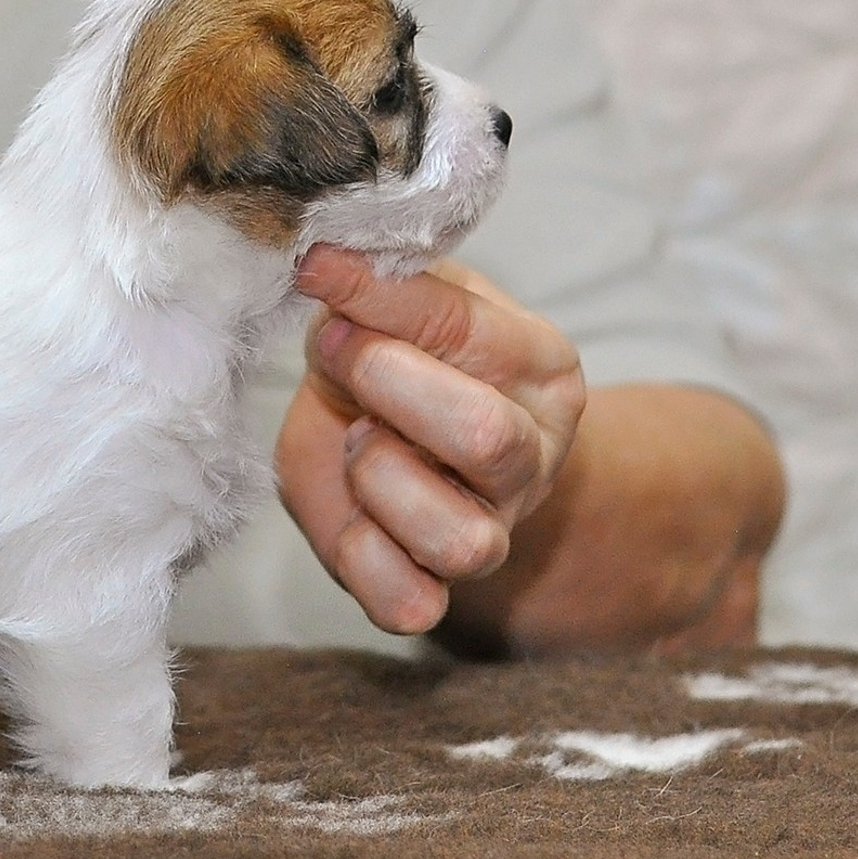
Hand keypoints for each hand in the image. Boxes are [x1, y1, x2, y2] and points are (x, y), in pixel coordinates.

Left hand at [277, 246, 586, 634]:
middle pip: (483, 437)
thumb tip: (322, 255)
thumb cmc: (394, 360)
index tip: (317, 269)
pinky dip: (362, 560)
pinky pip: (407, 603)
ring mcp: (490, 531)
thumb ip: (373, 288)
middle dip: (385, 386)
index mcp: (540, 368)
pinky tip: (352, 515)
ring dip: (379, 479)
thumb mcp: (389, 308)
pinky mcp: (432, 590)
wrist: (391, 434)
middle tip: (340, 358)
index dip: (376, 300)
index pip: (464, 328)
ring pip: (456, 538)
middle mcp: (531, 457)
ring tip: (357, 442)